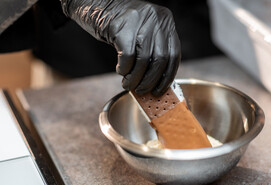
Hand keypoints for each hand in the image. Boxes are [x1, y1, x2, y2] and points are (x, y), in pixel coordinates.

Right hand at [61, 0, 180, 95]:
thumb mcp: (144, 32)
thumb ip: (154, 50)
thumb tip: (157, 82)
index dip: (168, 76)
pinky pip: (127, 57)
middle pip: (160, 59)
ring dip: (135, 79)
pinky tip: (120, 70)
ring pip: (144, 61)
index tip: (160, 90)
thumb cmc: (121, 24)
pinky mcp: (122, 27)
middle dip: (150, 80)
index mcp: (166, 21)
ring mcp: (139, 21)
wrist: (96, 4)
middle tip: (142, 90)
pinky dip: (124, 69)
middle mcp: (156, 19)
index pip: (174, 54)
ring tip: (128, 84)